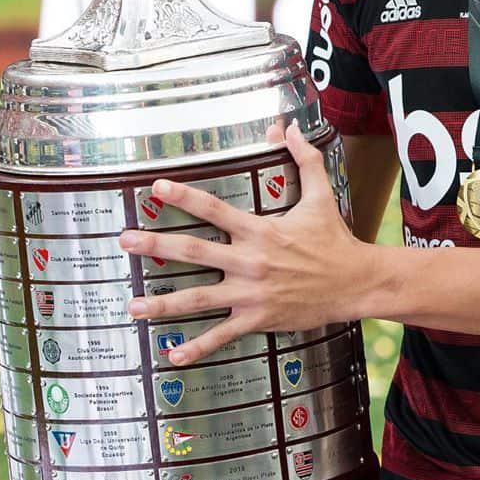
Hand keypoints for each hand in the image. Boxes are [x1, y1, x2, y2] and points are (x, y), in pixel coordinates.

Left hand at [118, 124, 374, 364]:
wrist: (355, 282)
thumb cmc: (334, 238)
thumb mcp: (320, 194)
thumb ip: (302, 157)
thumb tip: (288, 124)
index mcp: (260, 230)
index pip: (214, 209)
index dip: (183, 197)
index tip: (156, 188)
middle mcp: (250, 262)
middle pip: (194, 252)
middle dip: (156, 246)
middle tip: (124, 241)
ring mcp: (251, 294)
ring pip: (198, 299)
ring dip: (162, 302)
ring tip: (131, 305)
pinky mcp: (258, 319)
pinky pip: (222, 335)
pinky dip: (196, 347)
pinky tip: (172, 355)